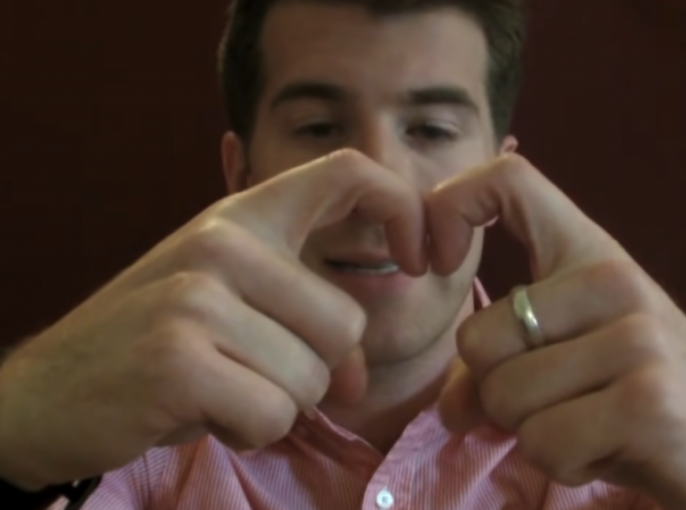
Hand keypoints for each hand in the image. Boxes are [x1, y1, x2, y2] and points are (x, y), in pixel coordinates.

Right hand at [0, 149, 426, 490]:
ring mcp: (198, 294)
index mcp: (241, 217)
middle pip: (345, 323)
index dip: (403, 208)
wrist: (48, 390)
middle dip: (314, 372)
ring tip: (217, 387)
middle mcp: (222, 240)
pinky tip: (203, 411)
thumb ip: (304, 322)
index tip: (420, 258)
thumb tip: (362, 376)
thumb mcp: (231, 307)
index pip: (348, 172)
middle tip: (252, 374)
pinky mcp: (180, 356)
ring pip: (313, 377)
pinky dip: (248, 429)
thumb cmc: (154, 344)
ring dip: (274, 404)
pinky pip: (273, 414)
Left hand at [432, 154, 685, 509]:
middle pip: (477, 339)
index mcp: (591, 254)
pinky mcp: (647, 401)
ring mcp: (635, 337)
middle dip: (497, 393)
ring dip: (531, 431)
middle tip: (559, 402)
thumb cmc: (642, 401)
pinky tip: (612, 449)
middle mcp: (613, 279)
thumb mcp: (567, 368)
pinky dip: (564, 461)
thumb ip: (500, 371)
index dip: (449, 208)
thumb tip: (449, 407)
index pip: (508, 180)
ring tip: (591, 424)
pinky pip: (543, 442)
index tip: (433, 262)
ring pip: (503, 396)